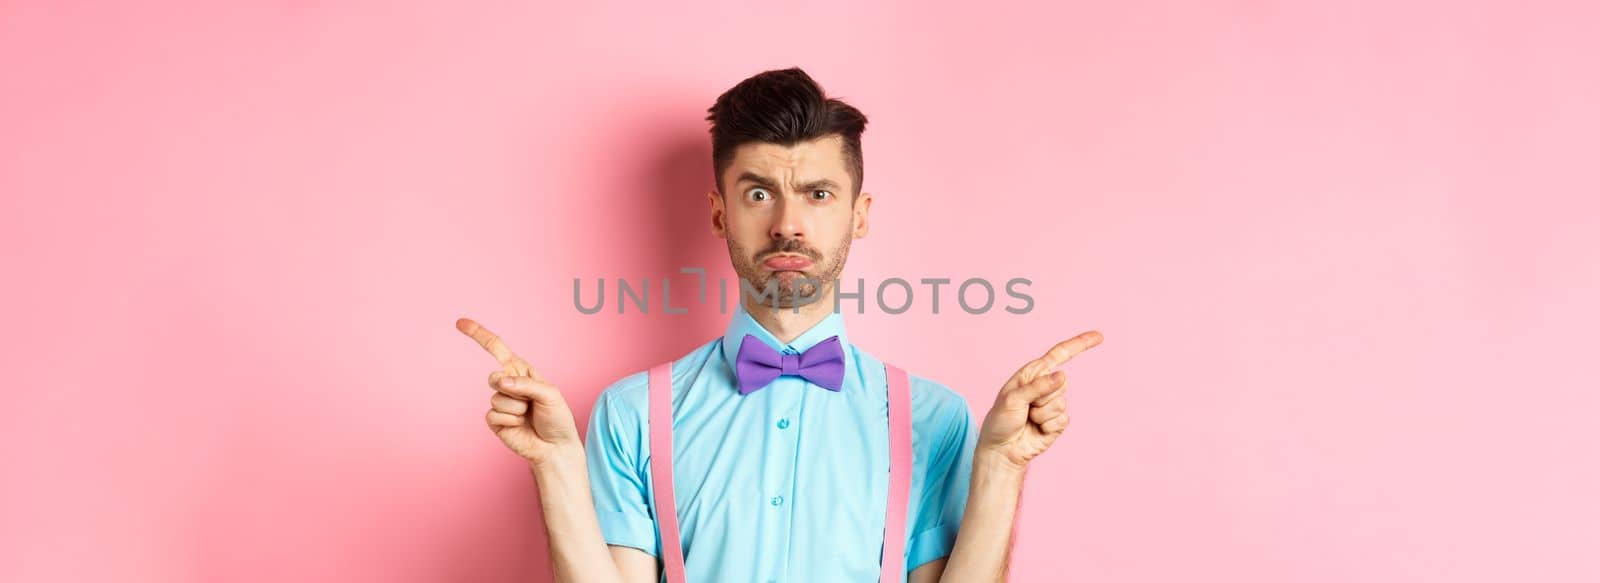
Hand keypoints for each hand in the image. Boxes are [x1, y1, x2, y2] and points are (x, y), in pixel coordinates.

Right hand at [456, 317, 581, 466]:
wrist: (555, 447)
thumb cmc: (556, 418)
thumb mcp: (550, 395)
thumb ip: (526, 385)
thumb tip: (500, 382)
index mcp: (521, 371)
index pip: (497, 349)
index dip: (479, 335)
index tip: (460, 322)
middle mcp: (508, 384)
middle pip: (493, 377)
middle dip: (510, 389)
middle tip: (529, 402)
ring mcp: (500, 402)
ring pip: (497, 399)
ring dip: (517, 409)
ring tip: (529, 416)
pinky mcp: (495, 420)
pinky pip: (494, 414)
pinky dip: (510, 421)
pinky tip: (520, 426)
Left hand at [977, 330, 1103, 470]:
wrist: (1002, 450)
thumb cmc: (1000, 421)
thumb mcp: (1012, 399)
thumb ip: (1037, 386)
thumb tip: (1062, 375)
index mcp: (1032, 374)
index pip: (1059, 354)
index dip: (1079, 344)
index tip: (1100, 336)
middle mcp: (1045, 386)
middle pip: (1062, 383)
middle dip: (1043, 396)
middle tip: (1025, 407)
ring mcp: (1053, 404)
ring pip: (1061, 403)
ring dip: (1042, 414)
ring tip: (1028, 419)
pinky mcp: (1058, 422)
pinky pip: (1063, 419)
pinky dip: (1048, 426)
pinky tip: (1037, 430)